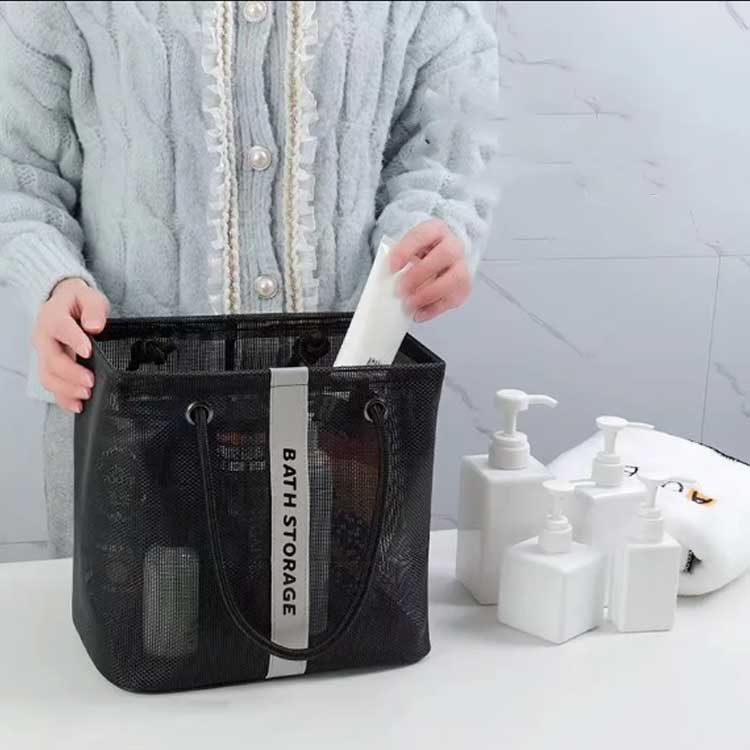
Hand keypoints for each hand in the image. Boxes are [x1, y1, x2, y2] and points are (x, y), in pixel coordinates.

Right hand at [32, 278, 108, 412]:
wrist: (64, 305)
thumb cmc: (79, 303)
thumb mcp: (89, 297)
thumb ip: (94, 309)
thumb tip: (95, 326)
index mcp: (53, 316)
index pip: (60, 328)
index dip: (73, 340)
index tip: (88, 351)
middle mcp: (43, 337)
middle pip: (51, 358)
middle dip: (71, 373)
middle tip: (91, 381)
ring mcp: (44, 354)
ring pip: (48, 376)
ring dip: (66, 389)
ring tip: (86, 394)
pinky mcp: (49, 367)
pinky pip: (52, 386)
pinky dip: (63, 398)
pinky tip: (78, 405)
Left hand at [389, 219, 471, 322]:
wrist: (437, 260)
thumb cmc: (419, 254)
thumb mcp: (407, 250)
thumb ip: (398, 261)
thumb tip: (385, 281)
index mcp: (436, 230)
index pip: (423, 234)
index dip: (406, 250)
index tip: (392, 267)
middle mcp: (453, 245)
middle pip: (445, 255)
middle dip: (420, 273)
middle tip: (401, 289)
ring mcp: (461, 266)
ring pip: (455, 278)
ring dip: (429, 293)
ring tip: (409, 304)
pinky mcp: (463, 287)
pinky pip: (453, 299)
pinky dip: (434, 309)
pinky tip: (418, 313)